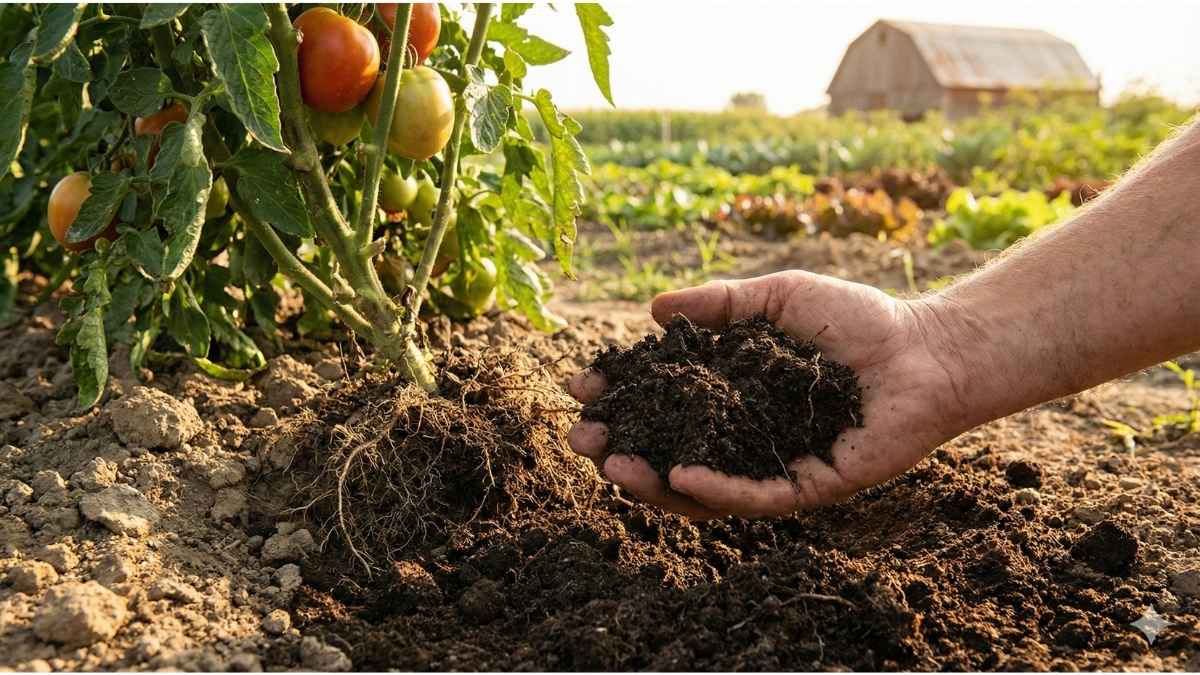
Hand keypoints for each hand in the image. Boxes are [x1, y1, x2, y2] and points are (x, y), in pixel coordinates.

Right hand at [567, 271, 969, 518]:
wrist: (924, 350)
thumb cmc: (855, 318)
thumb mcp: (775, 299)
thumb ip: (719, 306)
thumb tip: (653, 311)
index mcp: (730, 391)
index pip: (661, 399)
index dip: (619, 394)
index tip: (580, 385)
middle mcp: (742, 434)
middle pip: (668, 450)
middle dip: (619, 446)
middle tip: (583, 439)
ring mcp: (770, 464)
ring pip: (700, 488)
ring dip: (652, 481)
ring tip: (615, 467)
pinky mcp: (806, 487)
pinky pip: (752, 497)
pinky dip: (714, 489)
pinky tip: (680, 476)